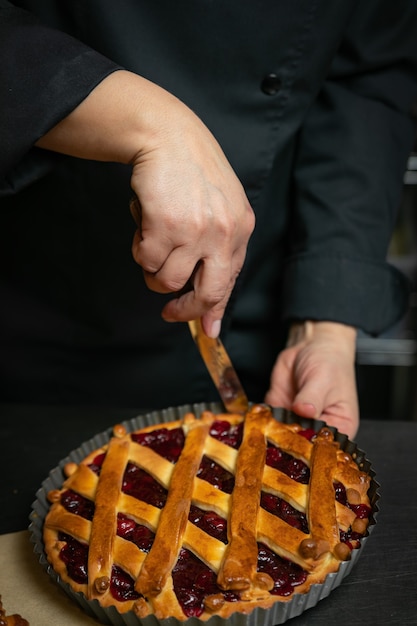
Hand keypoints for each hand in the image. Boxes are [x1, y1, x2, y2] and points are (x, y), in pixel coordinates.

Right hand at [36, 70, 254, 337]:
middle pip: (206, 294)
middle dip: (185, 309)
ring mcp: (194, 230)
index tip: (205, 329)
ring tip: (154, 239)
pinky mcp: (164, 225)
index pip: (230, 284)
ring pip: (166, 280)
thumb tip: (209, 316)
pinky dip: (139, 247)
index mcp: (240, 230)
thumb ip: (218, 255)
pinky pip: (144, 260)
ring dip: (154, 268)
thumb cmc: (192, 173)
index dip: (213, 310)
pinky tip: (145, 223)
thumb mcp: (221, 209)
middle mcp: (222, 233)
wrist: (168, 135)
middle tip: (169, 311)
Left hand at [264, 321, 358, 438]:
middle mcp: (317, 430)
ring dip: (271, 432)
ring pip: (281, 436)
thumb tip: (304, 410)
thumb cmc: (329, 363)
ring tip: (267, 425)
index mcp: (339, 427)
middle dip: (288, 442)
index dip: (311, 449)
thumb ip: (312, 397)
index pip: (326, 447)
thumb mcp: (323, 379)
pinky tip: (258, 417)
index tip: (298, 443)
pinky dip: (260, 420)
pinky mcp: (278, 412)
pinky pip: (266, 421)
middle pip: (302, 446)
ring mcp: (296, 422)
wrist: (311, 346)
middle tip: (278, 435)